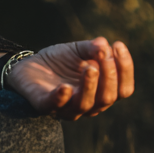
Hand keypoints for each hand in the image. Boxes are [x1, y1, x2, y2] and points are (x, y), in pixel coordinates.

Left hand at [5, 37, 134, 119]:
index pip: (123, 89)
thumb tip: (104, 45)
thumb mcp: (77, 50)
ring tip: (90, 67)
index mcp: (101, 92)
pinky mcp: (44, 105)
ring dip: (90, 86)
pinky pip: (56, 106)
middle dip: (109, 76)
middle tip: (105, 56)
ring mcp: (67, 108)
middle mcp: (88, 105)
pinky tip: (65, 86)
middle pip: (107, 98)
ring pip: (86, 104)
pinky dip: (61, 97)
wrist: (28, 65)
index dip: (125, 69)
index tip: (118, 45)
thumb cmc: (58, 61)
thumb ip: (91, 48)